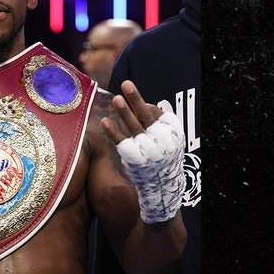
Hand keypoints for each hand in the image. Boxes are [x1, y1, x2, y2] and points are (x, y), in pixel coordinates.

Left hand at [100, 80, 185, 223]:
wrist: (163, 189)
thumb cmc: (162, 162)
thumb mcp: (166, 142)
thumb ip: (156, 126)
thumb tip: (145, 107)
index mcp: (170, 134)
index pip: (157, 114)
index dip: (147, 105)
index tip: (134, 92)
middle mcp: (159, 140)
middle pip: (146, 116)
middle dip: (136, 99)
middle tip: (126, 83)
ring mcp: (147, 149)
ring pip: (134, 127)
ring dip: (124, 112)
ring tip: (116, 98)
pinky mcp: (134, 158)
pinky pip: (122, 142)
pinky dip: (113, 132)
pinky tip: (103, 121)